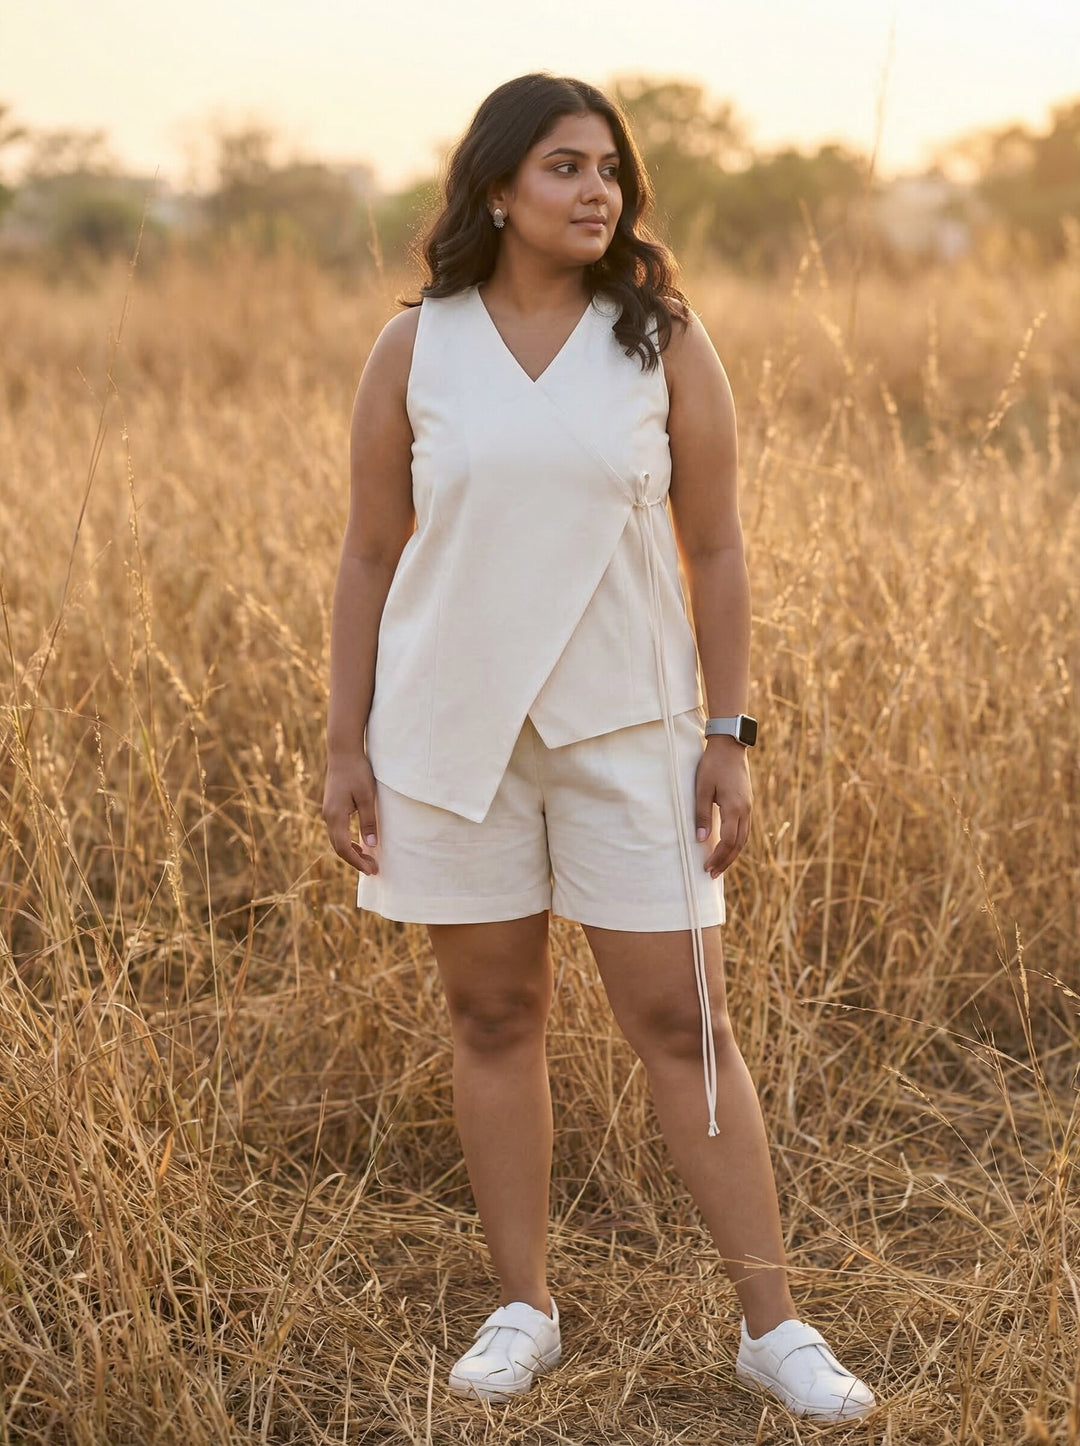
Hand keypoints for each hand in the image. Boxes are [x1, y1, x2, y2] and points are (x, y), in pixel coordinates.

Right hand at [322, 750, 379, 874]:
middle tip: (373, 869)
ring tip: (368, 860)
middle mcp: (328, 816)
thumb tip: (370, 846)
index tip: (372, 870)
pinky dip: (348, 841)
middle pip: (338, 847)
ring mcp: (328, 812)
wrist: (343, 752)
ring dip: (351, 852)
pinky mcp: (332, 807)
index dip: (358, 862)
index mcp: (335, 816)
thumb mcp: (368, 797)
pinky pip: (338, 831)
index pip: (344, 848)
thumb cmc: (357, 772)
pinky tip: (359, 844)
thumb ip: (368, 822)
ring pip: (337, 840)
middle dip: (355, 860)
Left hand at [695, 737, 751, 877]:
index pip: (729, 841)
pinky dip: (736, 842)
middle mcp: (745, 810)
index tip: (706, 867)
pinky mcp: (747, 803)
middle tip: (712, 874)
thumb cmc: (713, 765)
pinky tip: (727, 846)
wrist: (730, 746)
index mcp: (735, 807)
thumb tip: (701, 839)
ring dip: (732, 854)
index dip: (718, 857)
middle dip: (726, 861)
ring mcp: (748, 806)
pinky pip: (744, 828)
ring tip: (719, 865)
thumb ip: (702, 814)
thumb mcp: (702, 788)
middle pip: (739, 844)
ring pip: (744, 838)